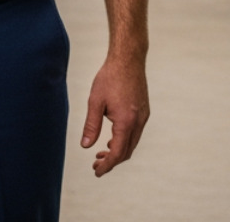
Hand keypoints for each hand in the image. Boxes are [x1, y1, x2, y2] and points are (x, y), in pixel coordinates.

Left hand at [80, 55, 148, 176]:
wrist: (128, 59)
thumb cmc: (110, 77)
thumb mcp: (95, 101)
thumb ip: (91, 125)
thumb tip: (85, 146)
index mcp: (126, 121)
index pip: (118, 153)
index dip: (107, 165)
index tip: (97, 171)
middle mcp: (138, 121)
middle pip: (127, 151)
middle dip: (112, 161)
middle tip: (96, 164)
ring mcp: (143, 116)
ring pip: (132, 143)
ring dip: (118, 151)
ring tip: (102, 152)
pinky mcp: (143, 111)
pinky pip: (135, 133)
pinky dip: (124, 141)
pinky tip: (112, 138)